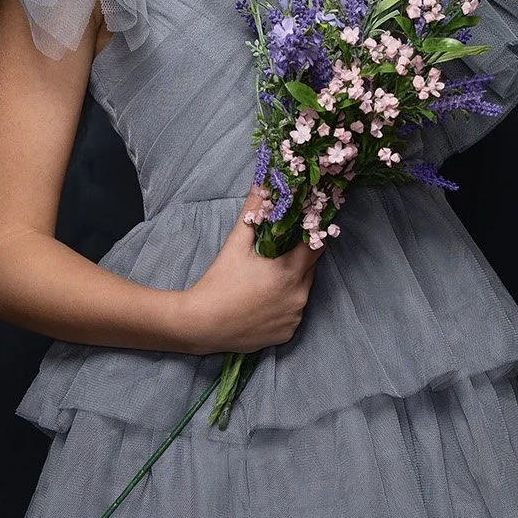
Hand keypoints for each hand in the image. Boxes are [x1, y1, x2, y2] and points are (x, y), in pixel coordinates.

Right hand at [176, 187, 323, 353]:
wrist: (201, 325)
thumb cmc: (218, 283)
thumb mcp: (236, 244)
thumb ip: (253, 212)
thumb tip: (262, 183)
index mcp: (289, 271)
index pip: (317, 245)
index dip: (311, 234)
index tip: (303, 227)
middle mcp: (299, 296)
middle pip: (310, 268)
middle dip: (298, 257)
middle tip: (278, 252)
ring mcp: (294, 317)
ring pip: (303, 291)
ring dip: (292, 281)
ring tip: (267, 278)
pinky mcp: (287, 333)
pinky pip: (293, 312)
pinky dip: (285, 305)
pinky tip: (265, 301)